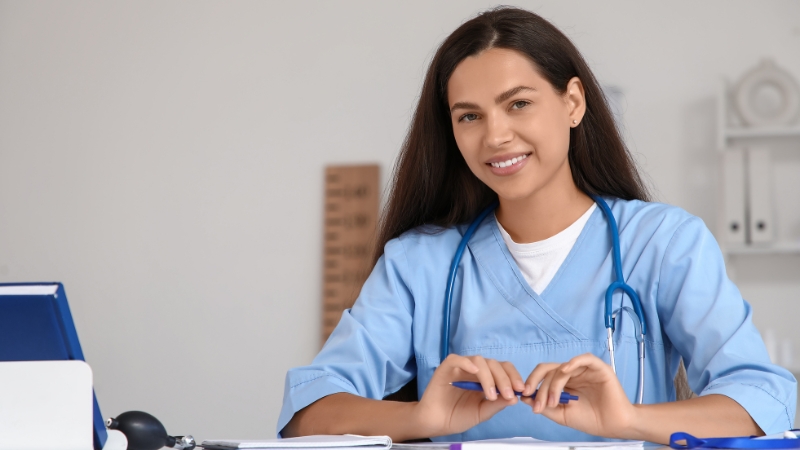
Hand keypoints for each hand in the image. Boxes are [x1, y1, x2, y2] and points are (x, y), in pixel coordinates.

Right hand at [412, 354, 523, 437]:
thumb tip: (515, 397)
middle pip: (494, 364)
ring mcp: (460, 367)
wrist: (436, 423)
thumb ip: (497, 404)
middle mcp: (475, 369)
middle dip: (504, 379)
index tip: (521, 390)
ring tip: (491, 395)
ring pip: (479, 360)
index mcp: (485, 377)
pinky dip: (466, 363)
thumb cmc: (458, 416)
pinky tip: (474, 372)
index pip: (503, 369)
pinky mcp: (446, 368)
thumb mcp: (483, 412)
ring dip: (489, 377)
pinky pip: (456, 359)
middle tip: (508, 394)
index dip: (514, 377)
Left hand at [521, 353, 635, 438]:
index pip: (543, 375)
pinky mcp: (599, 368)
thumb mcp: (561, 414)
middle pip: (549, 370)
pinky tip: (565, 370)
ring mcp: (585, 370)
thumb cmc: (592, 419)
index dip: (532, 384)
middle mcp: (573, 373)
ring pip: (562, 368)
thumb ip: (545, 405)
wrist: (613, 426)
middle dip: (538, 384)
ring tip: (553, 402)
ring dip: (553, 385)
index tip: (525, 397)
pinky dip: (573, 361)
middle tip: (535, 400)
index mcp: (564, 382)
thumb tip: (526, 397)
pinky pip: (585, 358)